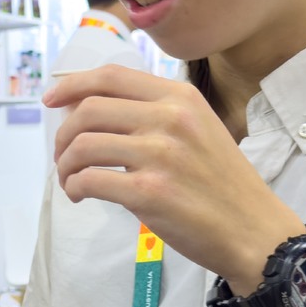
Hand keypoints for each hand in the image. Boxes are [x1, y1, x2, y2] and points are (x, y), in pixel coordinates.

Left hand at [46, 65, 296, 292]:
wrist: (254, 229)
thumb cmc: (222, 184)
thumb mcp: (198, 129)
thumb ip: (156, 114)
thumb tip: (92, 110)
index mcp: (180, 97)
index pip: (111, 76)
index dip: (72, 85)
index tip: (51, 99)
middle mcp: (169, 118)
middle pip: (88, 110)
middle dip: (63, 134)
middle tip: (62, 156)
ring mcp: (159, 155)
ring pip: (82, 145)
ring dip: (64, 165)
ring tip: (70, 180)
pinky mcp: (148, 192)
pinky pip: (89, 180)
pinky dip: (74, 188)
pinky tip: (80, 196)